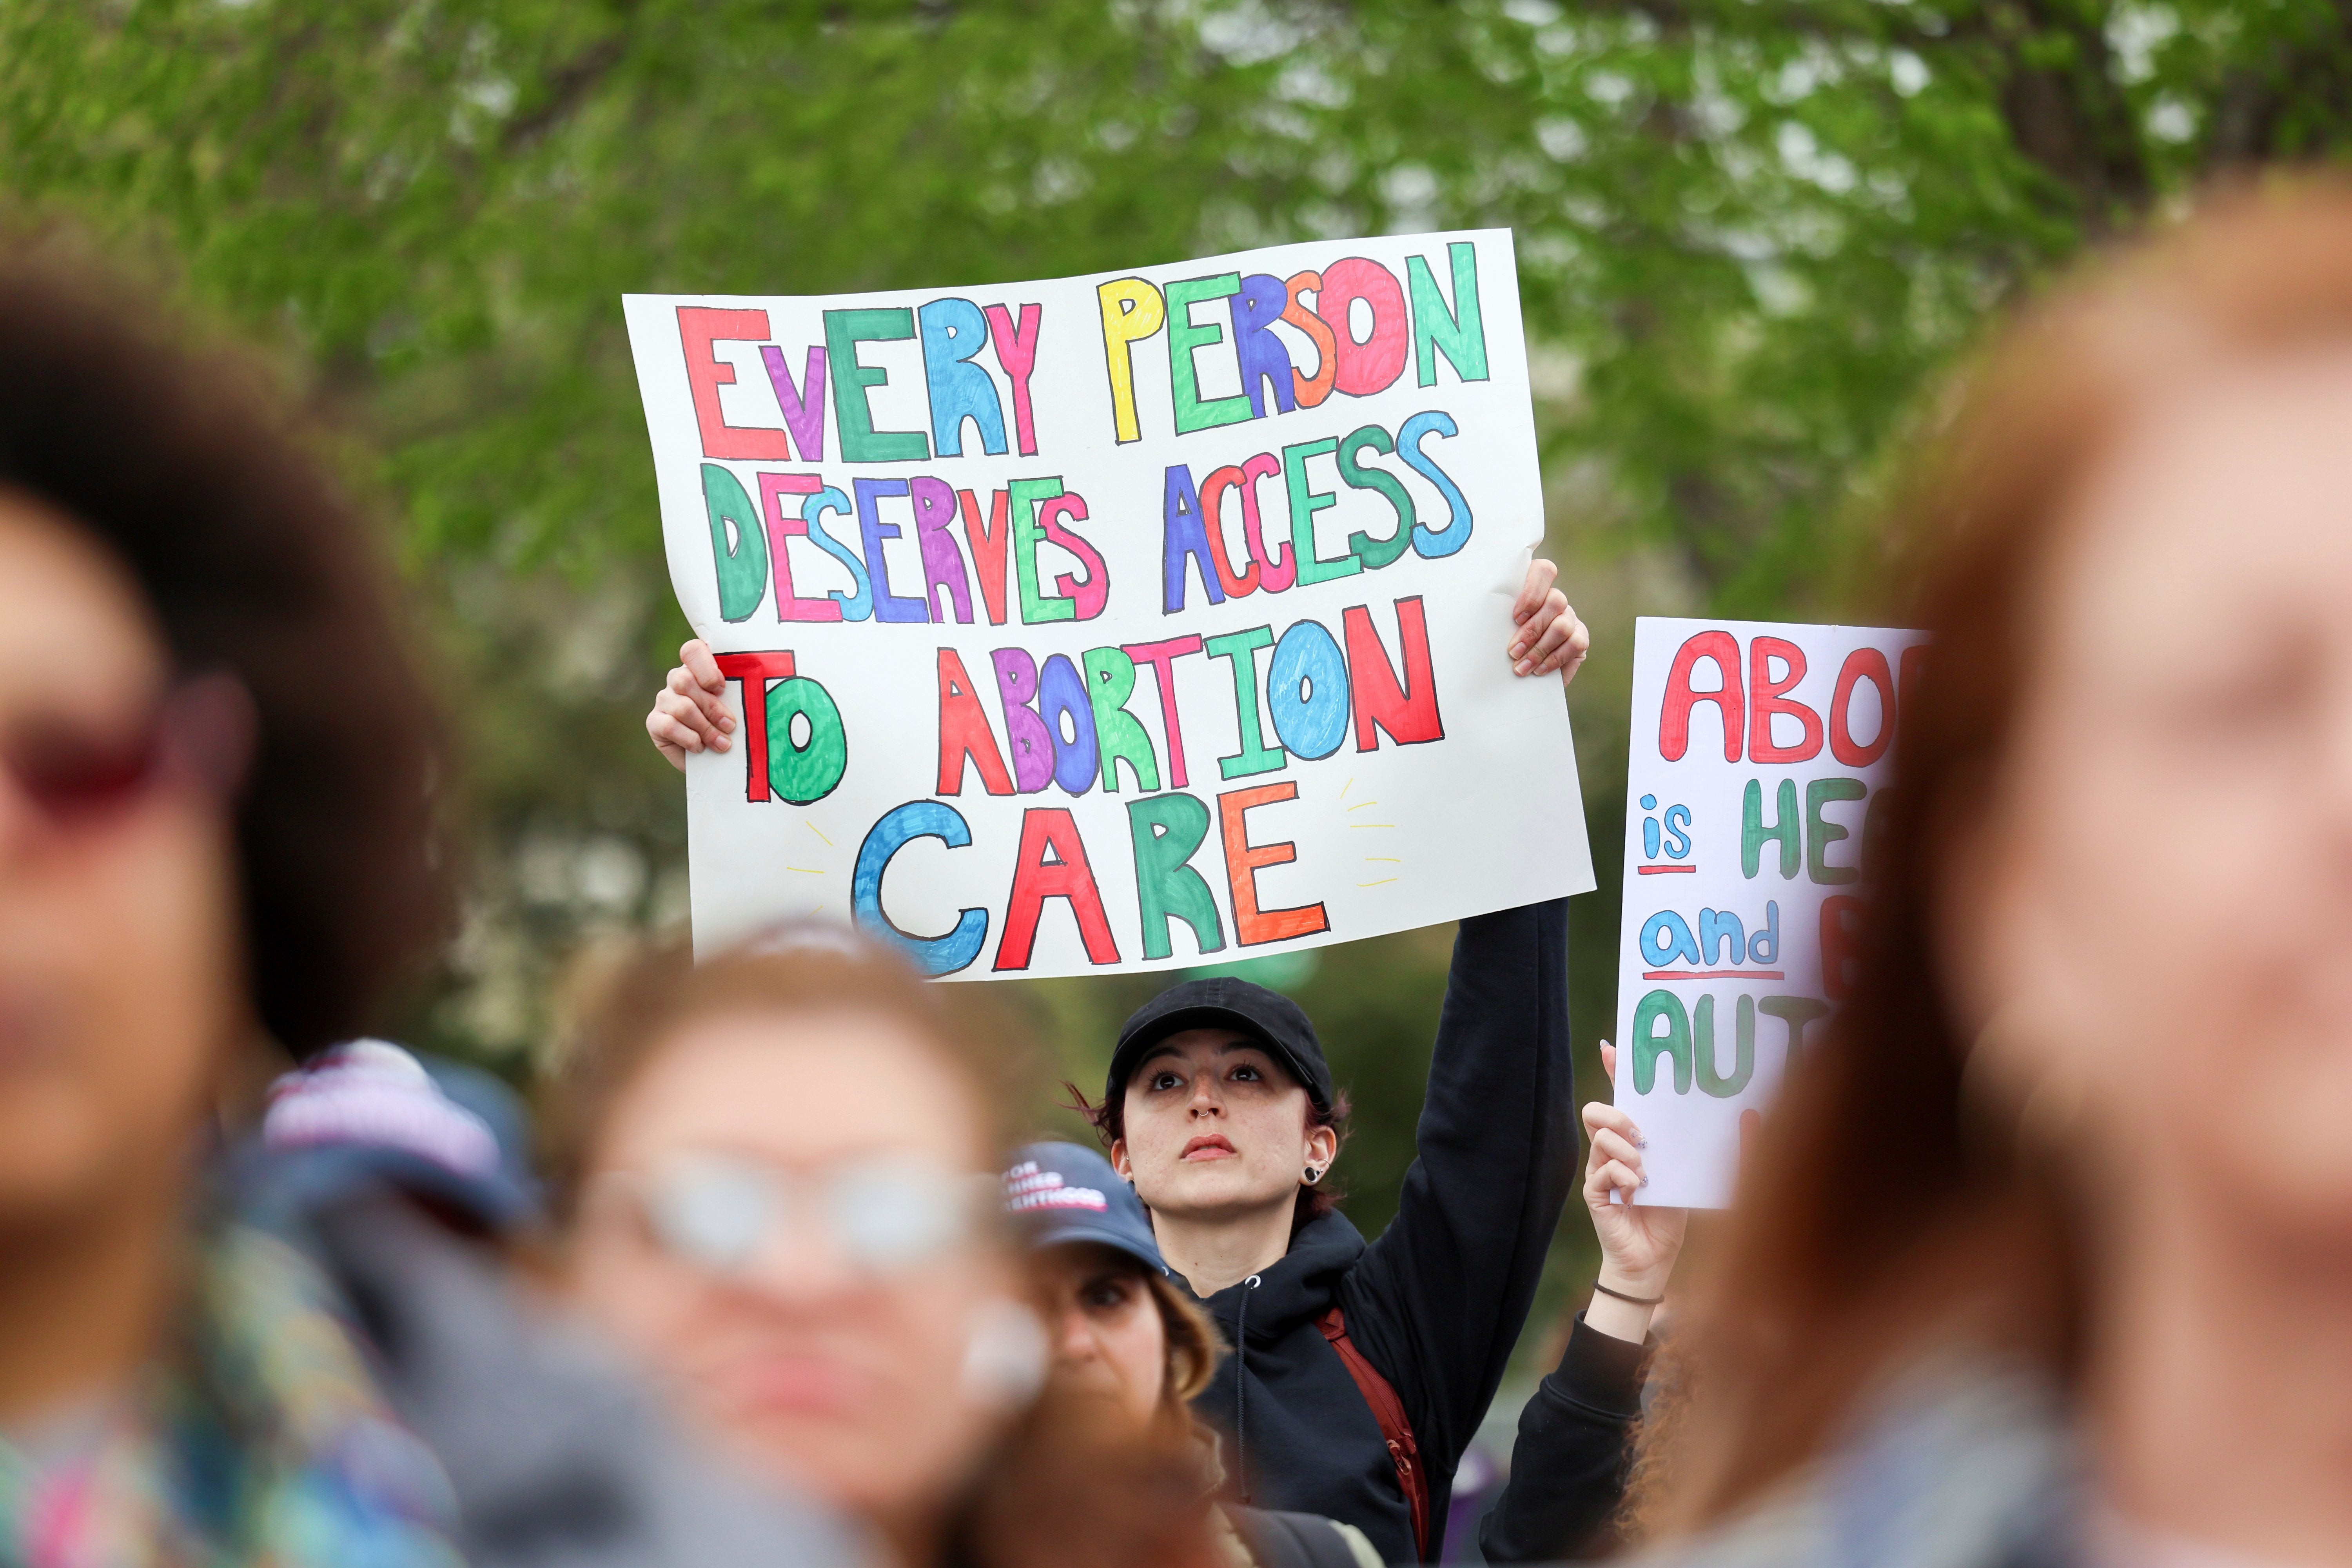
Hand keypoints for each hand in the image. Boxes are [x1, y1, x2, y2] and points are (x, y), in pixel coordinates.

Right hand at [646, 639, 734, 769]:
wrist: (716, 756)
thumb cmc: (731, 726)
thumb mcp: (740, 706)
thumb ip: (742, 694)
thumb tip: (758, 691)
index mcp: (699, 668)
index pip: (692, 650)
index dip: (705, 668)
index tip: (722, 688)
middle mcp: (677, 679)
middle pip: (684, 680)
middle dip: (711, 707)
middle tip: (730, 725)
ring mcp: (664, 699)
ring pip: (681, 707)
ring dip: (706, 728)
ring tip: (722, 743)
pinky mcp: (655, 722)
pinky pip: (669, 726)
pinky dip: (689, 739)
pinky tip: (700, 747)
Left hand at [1508, 559, 1590, 688]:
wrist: (1520, 671)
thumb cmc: (1503, 642)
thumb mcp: (1498, 627)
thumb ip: (1499, 620)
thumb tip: (1486, 628)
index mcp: (1535, 588)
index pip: (1544, 571)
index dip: (1532, 592)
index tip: (1516, 617)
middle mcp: (1556, 599)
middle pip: (1555, 601)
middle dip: (1532, 630)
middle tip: (1513, 651)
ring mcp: (1570, 618)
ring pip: (1562, 626)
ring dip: (1539, 649)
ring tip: (1521, 667)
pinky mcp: (1580, 638)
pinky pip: (1575, 644)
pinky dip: (1554, 660)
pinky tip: (1538, 670)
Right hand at [1584, 1041, 1687, 1313]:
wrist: (1652, 1261)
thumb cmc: (1671, 1217)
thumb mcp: (1690, 1175)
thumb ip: (1703, 1149)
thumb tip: (1746, 1116)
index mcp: (1634, 1142)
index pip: (1620, 1098)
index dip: (1613, 1072)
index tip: (1611, 1049)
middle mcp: (1613, 1152)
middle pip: (1595, 1112)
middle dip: (1616, 1114)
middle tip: (1640, 1133)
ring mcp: (1601, 1173)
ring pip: (1598, 1139)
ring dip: (1624, 1149)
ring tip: (1644, 1170)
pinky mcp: (1596, 1195)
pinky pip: (1600, 1171)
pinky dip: (1622, 1176)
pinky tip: (1638, 1191)